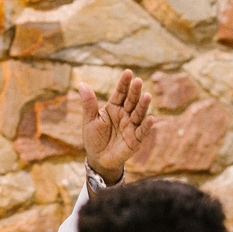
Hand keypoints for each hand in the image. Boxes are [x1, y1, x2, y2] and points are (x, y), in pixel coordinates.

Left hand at [80, 69, 153, 184]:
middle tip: (138, 81)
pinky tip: (151, 118)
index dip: (124, 83)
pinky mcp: (135, 139)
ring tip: (147, 96)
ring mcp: (131, 126)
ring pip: (139, 114)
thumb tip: (81, 84)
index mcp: (113, 108)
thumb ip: (88, 103)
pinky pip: (142, 131)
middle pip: (131, 101)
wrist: (98, 158)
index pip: (120, 93)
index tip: (128, 72)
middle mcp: (125, 114)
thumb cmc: (94, 138)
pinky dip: (146, 126)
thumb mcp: (89, 120)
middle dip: (134, 92)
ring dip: (143, 106)